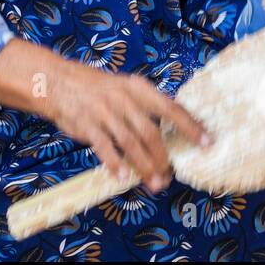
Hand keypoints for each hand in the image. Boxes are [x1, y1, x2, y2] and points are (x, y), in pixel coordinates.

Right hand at [47, 63, 208, 192]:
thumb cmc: (99, 89)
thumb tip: (172, 131)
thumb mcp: (126, 88)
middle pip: (152, 132)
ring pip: (131, 144)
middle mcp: (124, 99)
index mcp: (139, 88)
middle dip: (163, 158)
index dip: (190, 126)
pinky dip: (115, 164)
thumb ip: (145, 107)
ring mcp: (105, 111)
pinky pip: (105, 147)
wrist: (58, 81)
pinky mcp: (86, 124)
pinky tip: (122, 177)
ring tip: (154, 183)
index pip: (171, 108)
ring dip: (144, 167)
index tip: (207, 142)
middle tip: (170, 176)